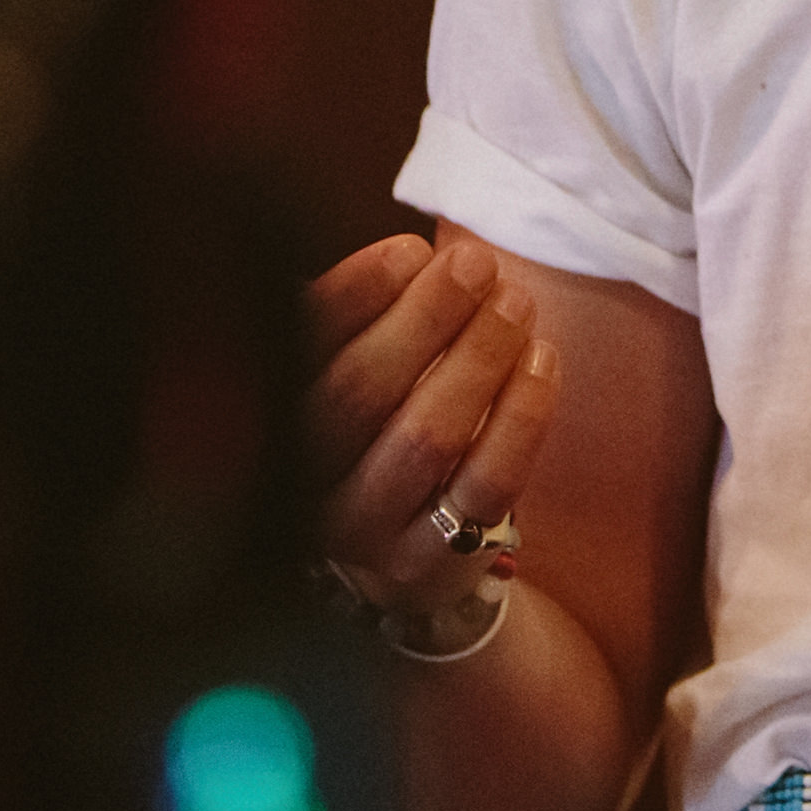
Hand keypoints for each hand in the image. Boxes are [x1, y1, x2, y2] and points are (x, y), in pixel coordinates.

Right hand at [302, 228, 560, 623]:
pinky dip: (521, 416)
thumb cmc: (374, 432)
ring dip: (479, 357)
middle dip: (427, 316)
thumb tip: (413, 254)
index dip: (357, 290)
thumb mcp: (346, 370)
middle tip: (477, 266)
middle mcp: (302, 478)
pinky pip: (487, 482)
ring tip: (515, 304)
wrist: (394, 557)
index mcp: (270, 414)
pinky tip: (541, 362)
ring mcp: (365, 528)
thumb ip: (361, 319)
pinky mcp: (427, 562)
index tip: (411, 248)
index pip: (302, 343)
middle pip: (362, 389)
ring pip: (428, 436)